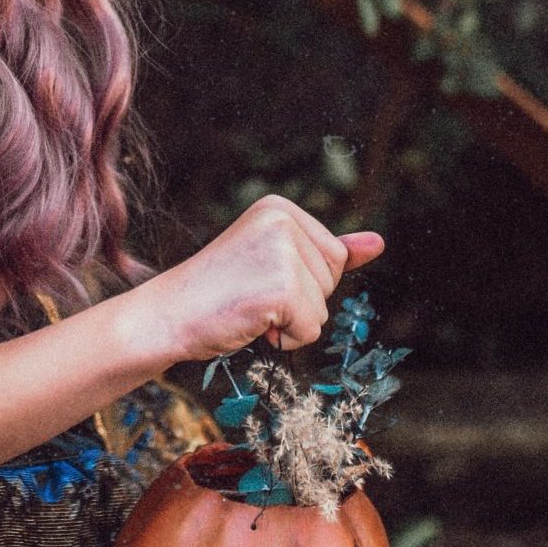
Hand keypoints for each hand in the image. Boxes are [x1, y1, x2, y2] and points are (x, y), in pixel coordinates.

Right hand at [155, 194, 384, 360]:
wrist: (168, 315)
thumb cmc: (216, 292)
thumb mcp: (272, 262)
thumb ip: (326, 252)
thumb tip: (379, 243)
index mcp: (279, 208)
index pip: (333, 255)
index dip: (301, 280)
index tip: (256, 277)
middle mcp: (282, 221)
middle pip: (333, 278)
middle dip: (299, 300)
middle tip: (250, 294)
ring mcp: (282, 253)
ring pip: (324, 307)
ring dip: (291, 321)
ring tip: (248, 306)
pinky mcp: (281, 287)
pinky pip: (311, 329)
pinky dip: (285, 338)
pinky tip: (250, 322)